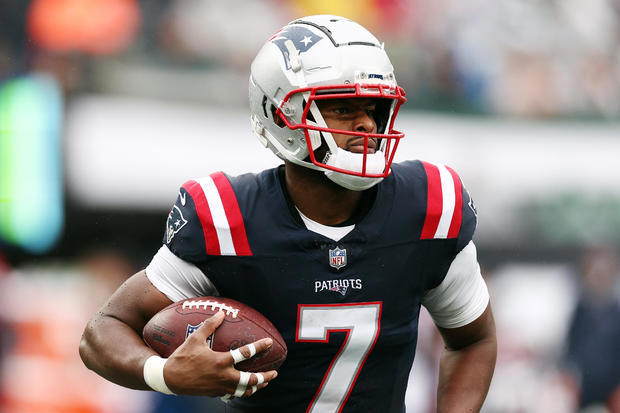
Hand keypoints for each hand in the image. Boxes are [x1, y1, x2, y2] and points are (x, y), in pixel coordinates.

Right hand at [162, 311, 277, 396]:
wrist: (169, 379)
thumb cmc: (182, 357)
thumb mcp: (195, 338)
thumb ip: (209, 325)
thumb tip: (221, 313)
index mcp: (220, 361)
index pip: (245, 354)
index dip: (259, 347)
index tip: (269, 342)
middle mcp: (223, 376)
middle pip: (250, 380)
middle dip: (264, 377)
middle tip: (274, 373)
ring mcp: (220, 387)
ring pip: (243, 391)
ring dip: (255, 387)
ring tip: (263, 383)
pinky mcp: (215, 394)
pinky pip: (232, 395)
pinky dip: (241, 392)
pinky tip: (244, 389)